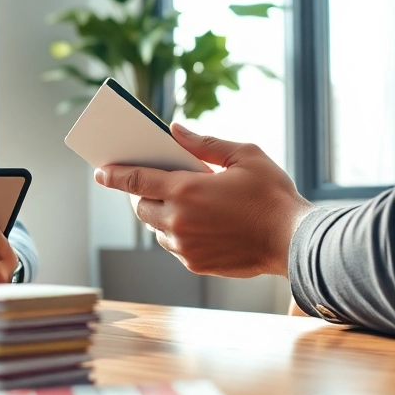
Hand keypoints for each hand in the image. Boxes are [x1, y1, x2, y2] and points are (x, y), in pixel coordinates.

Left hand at [94, 124, 312, 277]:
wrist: (294, 242)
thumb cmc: (272, 194)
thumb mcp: (244, 156)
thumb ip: (205, 143)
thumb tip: (176, 131)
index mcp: (186, 190)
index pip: (136, 180)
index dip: (114, 174)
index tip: (100, 171)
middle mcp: (178, 221)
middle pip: (141, 207)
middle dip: (140, 194)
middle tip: (147, 183)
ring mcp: (185, 246)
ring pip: (157, 228)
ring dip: (160, 214)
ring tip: (176, 202)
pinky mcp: (195, 264)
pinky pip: (174, 246)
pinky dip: (176, 233)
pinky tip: (194, 222)